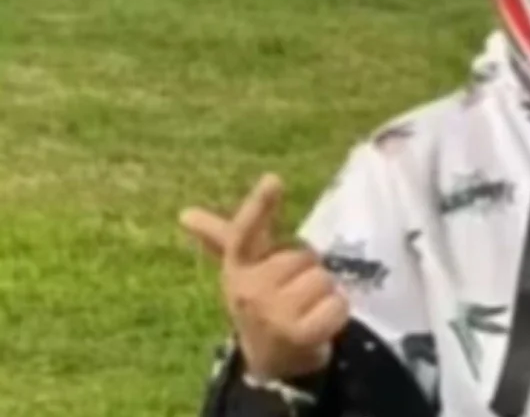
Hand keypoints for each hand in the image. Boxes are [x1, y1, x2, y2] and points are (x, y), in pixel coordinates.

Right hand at [180, 174, 349, 380]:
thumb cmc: (262, 302)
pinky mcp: (299, 334)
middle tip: (295, 292)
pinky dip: (337, 313)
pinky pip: (337, 305)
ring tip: (306, 308)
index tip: (273, 179)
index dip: (260, 205)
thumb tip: (185, 214)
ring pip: (324, 279)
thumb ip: (220, 238)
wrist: (271, 359)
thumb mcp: (244, 270)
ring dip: (324, 293)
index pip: (246, 231)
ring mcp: (272, 314)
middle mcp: (249, 289)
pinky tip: (319, 324)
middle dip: (308, 271)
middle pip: (306, 256)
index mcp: (239, 266)